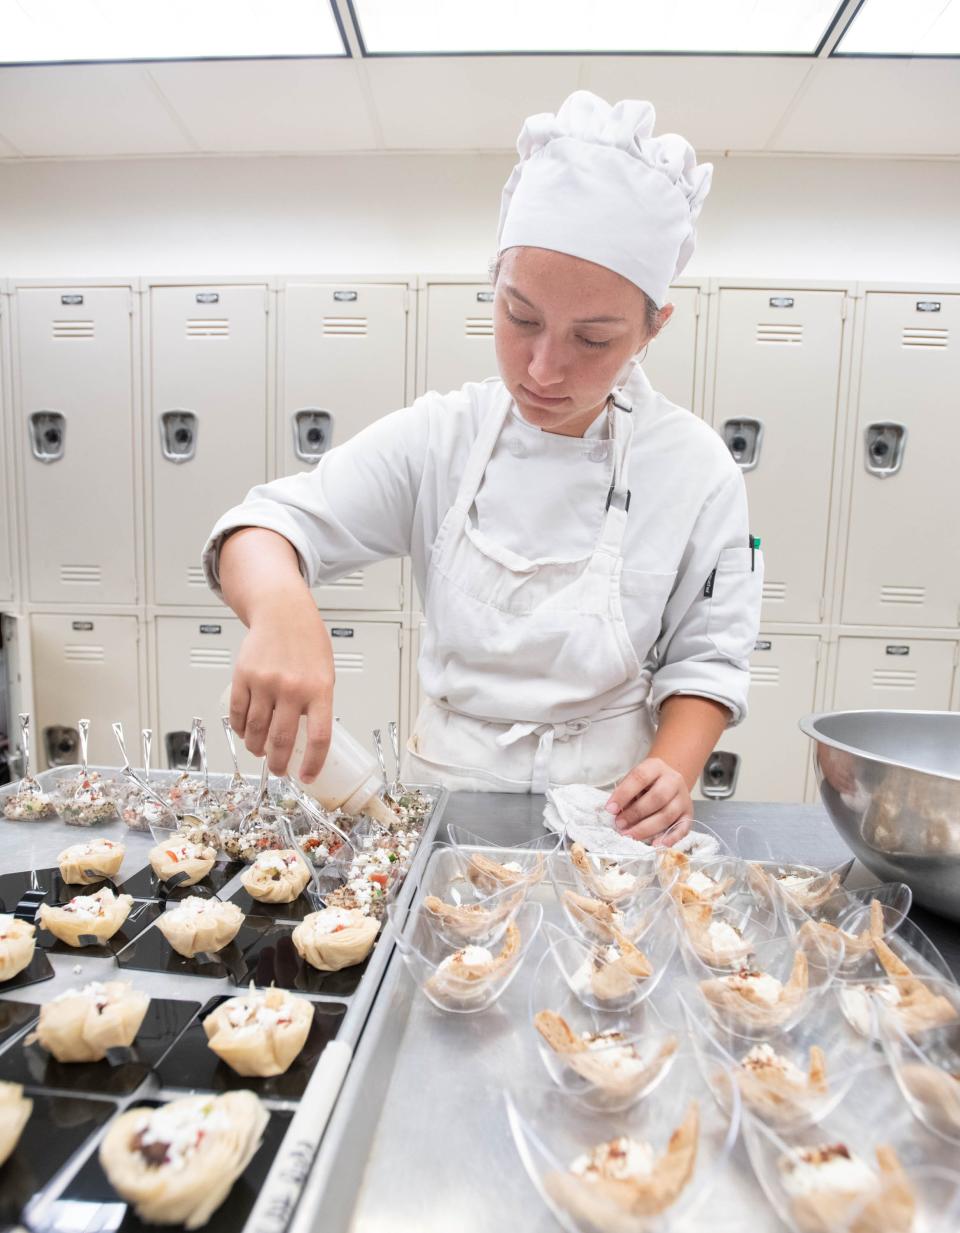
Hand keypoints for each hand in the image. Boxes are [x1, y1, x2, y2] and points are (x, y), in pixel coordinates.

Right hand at [229, 593, 334, 781]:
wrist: (283, 612)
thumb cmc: (308, 643)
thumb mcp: (325, 673)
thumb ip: (317, 703)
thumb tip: (308, 738)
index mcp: (320, 690)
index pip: (320, 736)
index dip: (314, 763)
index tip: (307, 777)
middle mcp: (292, 688)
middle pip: (282, 739)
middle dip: (279, 763)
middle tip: (279, 770)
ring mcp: (266, 682)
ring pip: (257, 730)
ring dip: (257, 748)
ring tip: (261, 753)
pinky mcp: (244, 676)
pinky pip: (238, 713)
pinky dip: (241, 729)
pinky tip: (246, 734)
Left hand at [604, 757, 693, 845]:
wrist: (669, 781)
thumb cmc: (647, 784)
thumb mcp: (634, 780)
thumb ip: (626, 794)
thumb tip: (616, 812)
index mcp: (656, 767)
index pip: (640, 777)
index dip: (624, 794)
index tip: (610, 809)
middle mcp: (673, 780)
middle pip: (657, 798)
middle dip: (636, 813)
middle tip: (620, 825)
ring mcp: (683, 798)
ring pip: (668, 815)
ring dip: (647, 828)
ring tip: (630, 835)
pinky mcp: (688, 814)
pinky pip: (682, 828)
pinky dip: (670, 838)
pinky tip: (656, 844)